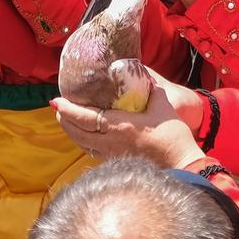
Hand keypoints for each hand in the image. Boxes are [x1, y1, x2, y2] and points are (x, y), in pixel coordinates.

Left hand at [50, 68, 203, 165]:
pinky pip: (92, 151)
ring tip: (66, 119)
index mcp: (119, 127)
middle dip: (64, 119)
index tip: (55, 101)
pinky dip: (83, 141)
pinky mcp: (117, 162)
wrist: (182, 165)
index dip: (67, 110)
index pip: (85, 118)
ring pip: (82, 144)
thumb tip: (140, 73)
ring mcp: (112, 155)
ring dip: (71, 131)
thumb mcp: (162, 105)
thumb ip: (149, 88)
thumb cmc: (173, 135)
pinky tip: (85, 134)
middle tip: (58, 107)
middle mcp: (110, 143)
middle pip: (77, 132)